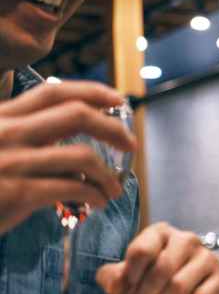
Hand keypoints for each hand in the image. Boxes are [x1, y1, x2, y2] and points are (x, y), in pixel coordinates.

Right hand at [0, 82, 136, 232]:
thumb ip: (27, 143)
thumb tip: (72, 152)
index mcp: (1, 117)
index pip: (53, 91)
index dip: (92, 91)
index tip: (120, 100)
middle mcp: (6, 132)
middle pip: (76, 114)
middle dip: (113, 127)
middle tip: (130, 145)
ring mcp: (10, 161)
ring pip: (81, 156)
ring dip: (107, 174)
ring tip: (113, 189)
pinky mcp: (13, 192)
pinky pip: (70, 188)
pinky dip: (93, 194)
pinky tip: (97, 202)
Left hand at [96, 222, 218, 293]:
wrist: (174, 289)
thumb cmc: (146, 277)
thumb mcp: (122, 275)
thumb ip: (109, 277)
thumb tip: (115, 285)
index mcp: (160, 232)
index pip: (141, 251)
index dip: (130, 276)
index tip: (126, 288)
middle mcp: (187, 239)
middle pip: (162, 270)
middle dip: (147, 293)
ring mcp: (208, 258)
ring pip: (180, 286)